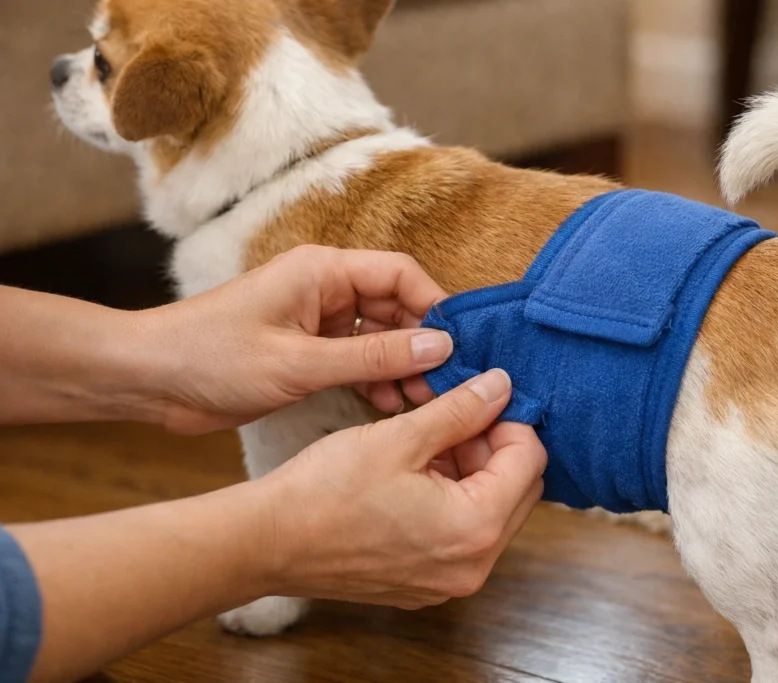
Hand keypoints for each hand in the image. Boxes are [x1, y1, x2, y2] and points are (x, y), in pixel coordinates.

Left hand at [137, 246, 451, 433]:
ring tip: (419, 401)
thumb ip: (372, 356)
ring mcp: (316, 320)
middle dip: (421, 345)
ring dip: (401, 366)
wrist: (149, 380)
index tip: (459, 348)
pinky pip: (357, 358)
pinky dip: (375, 379)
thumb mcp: (299, 363)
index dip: (434, 308)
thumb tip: (439, 347)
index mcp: (323, 271)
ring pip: (380, 336)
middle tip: (443, 386)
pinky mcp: (306, 349)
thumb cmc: (213, 357)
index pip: (400, 275)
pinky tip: (387, 405)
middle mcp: (325, 289)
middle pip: (395, 307)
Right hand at [255, 368, 546, 608]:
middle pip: (517, 491)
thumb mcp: (400, 436)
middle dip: (495, 445)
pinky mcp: (425, 583)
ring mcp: (448, 581)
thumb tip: (500, 387)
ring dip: (473, 469)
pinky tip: (418, 468)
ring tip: (432, 435)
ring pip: (490, 511)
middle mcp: (472, 566)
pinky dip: (453, 497)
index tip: (484, 395)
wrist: (268, 542)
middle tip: (459, 411)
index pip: (529, 461)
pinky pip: (461, 533)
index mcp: (474, 528)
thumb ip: (461, 410)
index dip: (512, 419)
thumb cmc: (325, 492)